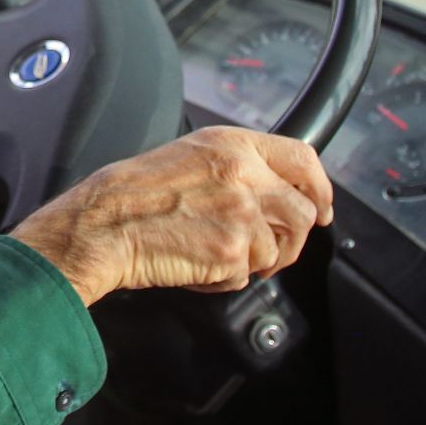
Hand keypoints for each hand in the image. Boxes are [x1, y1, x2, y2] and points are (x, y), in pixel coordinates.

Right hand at [9, 127, 334, 305]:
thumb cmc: (132, 194)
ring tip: (217, 255)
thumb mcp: (188, 157)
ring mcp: (242, 213)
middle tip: (264, 249)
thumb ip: (235, 168)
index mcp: (232, 145)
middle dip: (290, 238)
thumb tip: (271, 192)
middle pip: (304, 213)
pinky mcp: (234, 251)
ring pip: (281, 249)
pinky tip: (197, 264)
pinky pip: (249, 275)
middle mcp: (244, 174)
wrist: (103, 224)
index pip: (303, 159)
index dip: (321, 188)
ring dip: (257, 261)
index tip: (322, 206)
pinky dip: (226, 279)